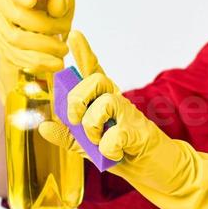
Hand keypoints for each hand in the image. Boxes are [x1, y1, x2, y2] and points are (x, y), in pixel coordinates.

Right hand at [0, 0, 74, 100]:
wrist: (41, 36)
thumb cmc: (50, 11)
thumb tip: (56, 9)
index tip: (32, 1)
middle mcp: (1, 4)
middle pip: (18, 15)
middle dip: (46, 25)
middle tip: (65, 30)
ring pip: (17, 40)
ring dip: (45, 46)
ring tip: (63, 49)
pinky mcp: (1, 48)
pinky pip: (17, 58)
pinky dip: (39, 62)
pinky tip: (55, 62)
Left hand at [38, 31, 207, 208]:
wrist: (163, 173)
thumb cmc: (128, 156)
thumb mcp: (91, 148)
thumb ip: (70, 137)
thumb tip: (44, 126)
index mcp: (107, 103)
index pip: (94, 72)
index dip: (84, 53)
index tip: (73, 35)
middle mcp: (120, 103)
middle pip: (94, 81)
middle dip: (76, 100)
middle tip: (75, 121)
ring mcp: (132, 117)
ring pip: (104, 103)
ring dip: (92, 126)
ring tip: (99, 141)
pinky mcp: (141, 134)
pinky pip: (115, 135)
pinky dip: (108, 148)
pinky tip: (114, 154)